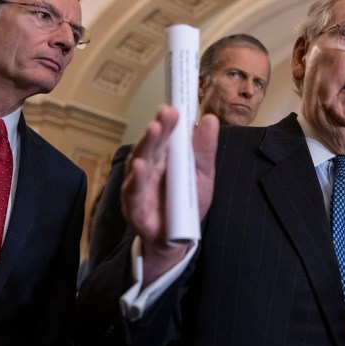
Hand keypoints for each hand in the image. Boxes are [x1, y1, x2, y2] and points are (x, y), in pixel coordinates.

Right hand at [120, 105, 217, 283]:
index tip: (175, 105)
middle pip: (151, 144)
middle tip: (167, 112)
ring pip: (139, 163)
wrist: (178, 240)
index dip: (168, 120)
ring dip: (146, 146)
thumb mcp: (202, 175)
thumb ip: (204, 149)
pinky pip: (134, 192)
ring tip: (153, 131)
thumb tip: (210, 119)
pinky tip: (140, 167)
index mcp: (164, 157)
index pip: (165, 134)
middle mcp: (149, 168)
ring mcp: (139, 186)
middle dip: (158, 127)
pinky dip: (137, 180)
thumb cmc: (187, 204)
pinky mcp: (135, 208)